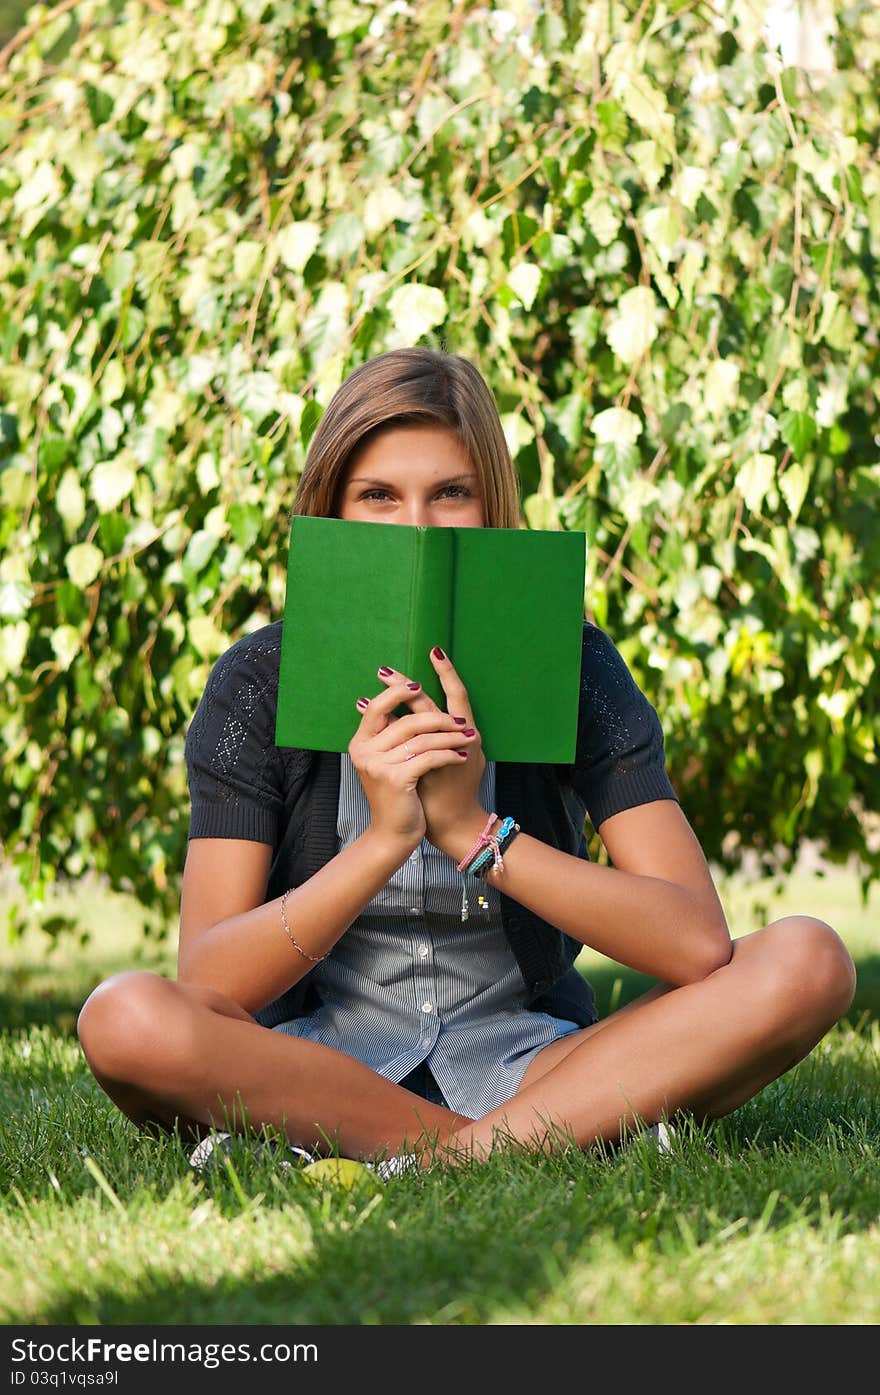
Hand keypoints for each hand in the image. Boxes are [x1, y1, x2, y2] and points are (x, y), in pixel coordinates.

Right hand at [348, 666, 476, 850]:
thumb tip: (383, 700)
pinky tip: (461, 756)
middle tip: (459, 721)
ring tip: (467, 738)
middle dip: (438, 718)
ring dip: (450, 737)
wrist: (393, 833)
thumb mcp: (387, 762)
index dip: (398, 691)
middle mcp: (365, 752)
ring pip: (422, 739)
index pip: (378, 707)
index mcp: (361, 743)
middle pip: (407, 721)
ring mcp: (379, 765)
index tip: (418, 683)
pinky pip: (429, 757)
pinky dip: (449, 754)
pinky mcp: (396, 779)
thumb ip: (387, 735)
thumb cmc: (396, 795)